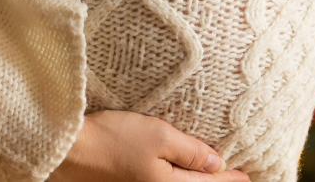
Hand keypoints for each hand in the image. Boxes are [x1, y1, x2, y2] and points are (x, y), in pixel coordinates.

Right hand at [49, 110, 250, 181]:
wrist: (67, 149)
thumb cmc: (112, 139)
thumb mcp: (159, 137)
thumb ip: (191, 151)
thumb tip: (218, 163)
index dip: (232, 178)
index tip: (248, 174)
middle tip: (234, 175)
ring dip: (195, 180)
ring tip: (209, 172)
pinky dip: (174, 179)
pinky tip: (177, 172)